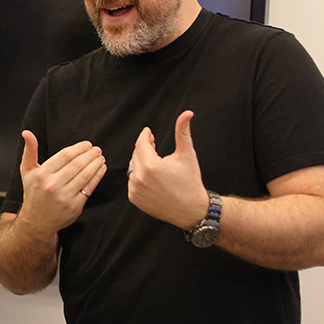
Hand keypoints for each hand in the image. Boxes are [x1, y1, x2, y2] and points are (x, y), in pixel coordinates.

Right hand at [15, 130, 106, 237]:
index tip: (87, 144)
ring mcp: (64, 196)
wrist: (37, 222)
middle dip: (90, 155)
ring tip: (100, 158)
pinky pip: (89, 188)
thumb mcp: (26, 171)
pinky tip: (101, 169)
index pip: (65, 156)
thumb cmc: (33, 193)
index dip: (79, 148)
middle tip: (97, 150)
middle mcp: (53, 185)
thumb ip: (29, 150)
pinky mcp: (75, 206)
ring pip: (85, 175)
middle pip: (77, 164)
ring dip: (96, 164)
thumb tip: (27, 133)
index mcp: (42, 174)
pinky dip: (97, 177)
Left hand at [128, 110, 208, 228]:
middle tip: (152, 144)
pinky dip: (138, 176)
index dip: (145, 136)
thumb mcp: (187, 155)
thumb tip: (187, 113)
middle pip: (136, 154)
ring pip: (133, 167)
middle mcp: (139, 178)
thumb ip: (183, 132)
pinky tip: (150, 175)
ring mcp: (135, 190)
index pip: (141, 143)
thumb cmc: (190, 182)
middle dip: (144, 148)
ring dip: (140, 162)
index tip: (148, 132)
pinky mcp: (134, 198)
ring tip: (154, 161)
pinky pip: (132, 181)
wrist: (192, 210)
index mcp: (151, 166)